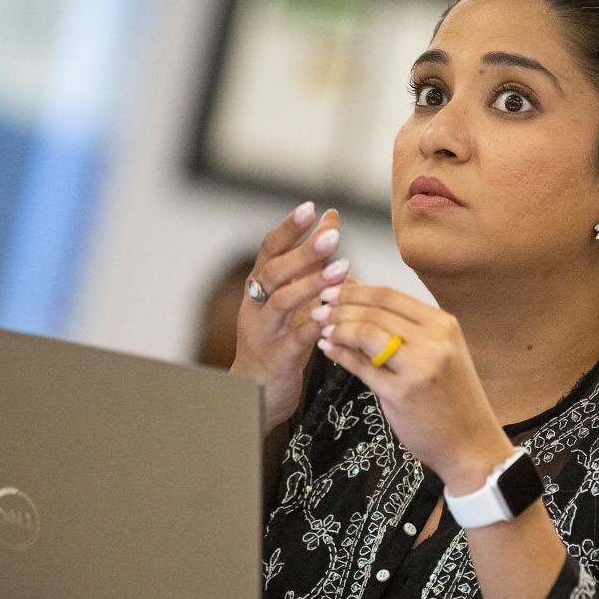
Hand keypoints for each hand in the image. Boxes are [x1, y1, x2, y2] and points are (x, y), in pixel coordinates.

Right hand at [230, 202, 350, 432]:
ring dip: (312, 284)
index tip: (310, 208)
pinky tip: (334, 314)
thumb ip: (309, 261)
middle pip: (275, 271)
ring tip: (342, 268)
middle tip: (333, 235)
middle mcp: (256, 305)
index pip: (269, 250)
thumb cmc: (278, 337)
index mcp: (260, 287)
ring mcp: (263, 331)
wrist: (256, 390)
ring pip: (282, 302)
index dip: (288, 228)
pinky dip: (315, 325)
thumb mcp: (291, 296)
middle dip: (304, 251)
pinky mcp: (277, 357)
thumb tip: (332, 220)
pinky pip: (296, 338)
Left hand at [310, 283, 513, 492]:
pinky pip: (361, 366)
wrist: (471, 444)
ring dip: (338, 327)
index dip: (356, 290)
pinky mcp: (400, 394)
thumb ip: (407, 330)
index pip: (390, 295)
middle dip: (340, 307)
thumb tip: (363, 301)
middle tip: (319, 308)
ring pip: (366, 333)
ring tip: (321, 327)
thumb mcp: (439, 354)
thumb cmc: (454, 399)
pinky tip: (328, 349)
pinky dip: (340, 354)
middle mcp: (434, 341)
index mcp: (444, 325)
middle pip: (375, 312)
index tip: (333, 289)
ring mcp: (418, 367)